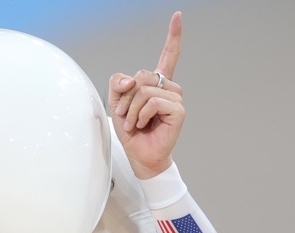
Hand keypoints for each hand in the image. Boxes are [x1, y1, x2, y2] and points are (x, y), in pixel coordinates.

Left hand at [108, 11, 184, 178]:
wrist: (139, 155)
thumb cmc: (132, 131)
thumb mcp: (116, 102)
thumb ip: (118, 83)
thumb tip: (132, 80)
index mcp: (157, 83)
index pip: (168, 55)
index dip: (173, 36)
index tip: (178, 16)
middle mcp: (169, 87)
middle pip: (141, 76)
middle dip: (126, 98)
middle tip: (126, 116)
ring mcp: (175, 98)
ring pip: (144, 90)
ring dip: (132, 110)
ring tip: (135, 124)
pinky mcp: (178, 110)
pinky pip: (152, 102)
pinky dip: (141, 115)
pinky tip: (144, 125)